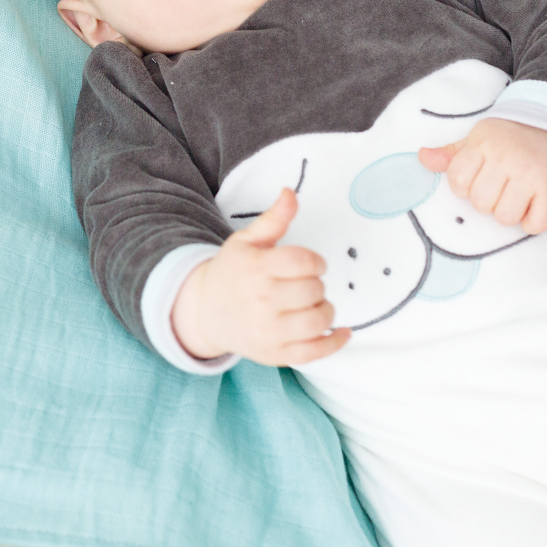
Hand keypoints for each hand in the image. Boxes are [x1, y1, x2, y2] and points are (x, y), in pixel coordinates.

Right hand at [171, 188, 350, 365]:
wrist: (205, 312)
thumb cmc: (233, 272)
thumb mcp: (247, 241)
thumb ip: (274, 218)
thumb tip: (290, 192)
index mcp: (257, 269)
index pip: (306, 262)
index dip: (316, 262)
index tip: (309, 264)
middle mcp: (261, 301)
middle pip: (315, 290)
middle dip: (316, 284)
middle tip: (303, 285)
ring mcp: (268, 331)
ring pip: (318, 320)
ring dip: (325, 310)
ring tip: (314, 304)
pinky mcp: (274, 354)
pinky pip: (314, 353)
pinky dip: (334, 343)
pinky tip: (341, 332)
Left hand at [418, 118, 546, 234]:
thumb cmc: (508, 140)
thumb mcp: (477, 140)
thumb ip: (450, 155)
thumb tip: (422, 157)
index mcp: (483, 144)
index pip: (458, 180)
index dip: (465, 187)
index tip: (479, 178)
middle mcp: (507, 158)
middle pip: (481, 203)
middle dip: (488, 202)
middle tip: (500, 188)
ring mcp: (531, 174)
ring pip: (505, 217)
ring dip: (509, 214)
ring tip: (516, 197)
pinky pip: (535, 225)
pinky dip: (533, 223)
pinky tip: (533, 205)